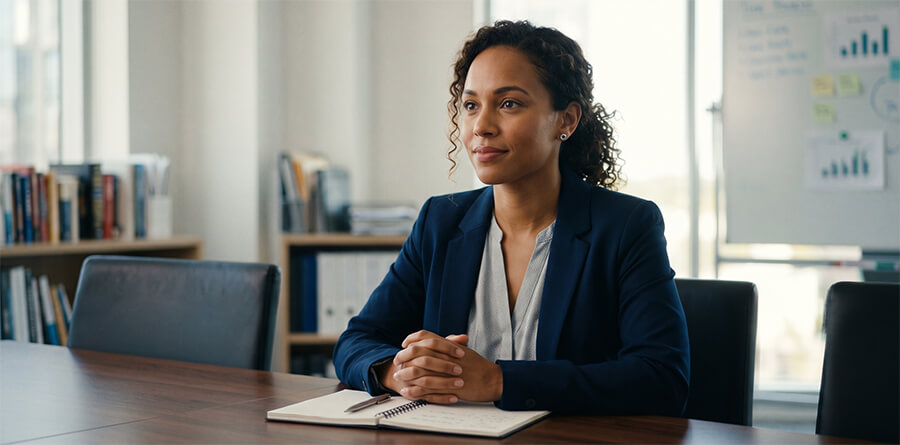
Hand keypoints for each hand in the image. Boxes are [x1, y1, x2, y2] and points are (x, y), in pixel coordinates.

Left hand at [385, 330, 501, 403]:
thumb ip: (449, 345)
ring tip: (398, 377)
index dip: (412, 339)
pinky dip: (415, 389)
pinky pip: (426, 388)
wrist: (493, 380)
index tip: (404, 344)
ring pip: (419, 370)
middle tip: (396, 361)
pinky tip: (407, 391)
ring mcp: (446, 371)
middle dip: (404, 357)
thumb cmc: (479, 366)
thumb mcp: (464, 351)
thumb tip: (436, 342)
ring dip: (406, 374)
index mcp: (449, 345)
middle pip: (418, 352)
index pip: (425, 336)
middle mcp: (446, 356)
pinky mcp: (447, 387)